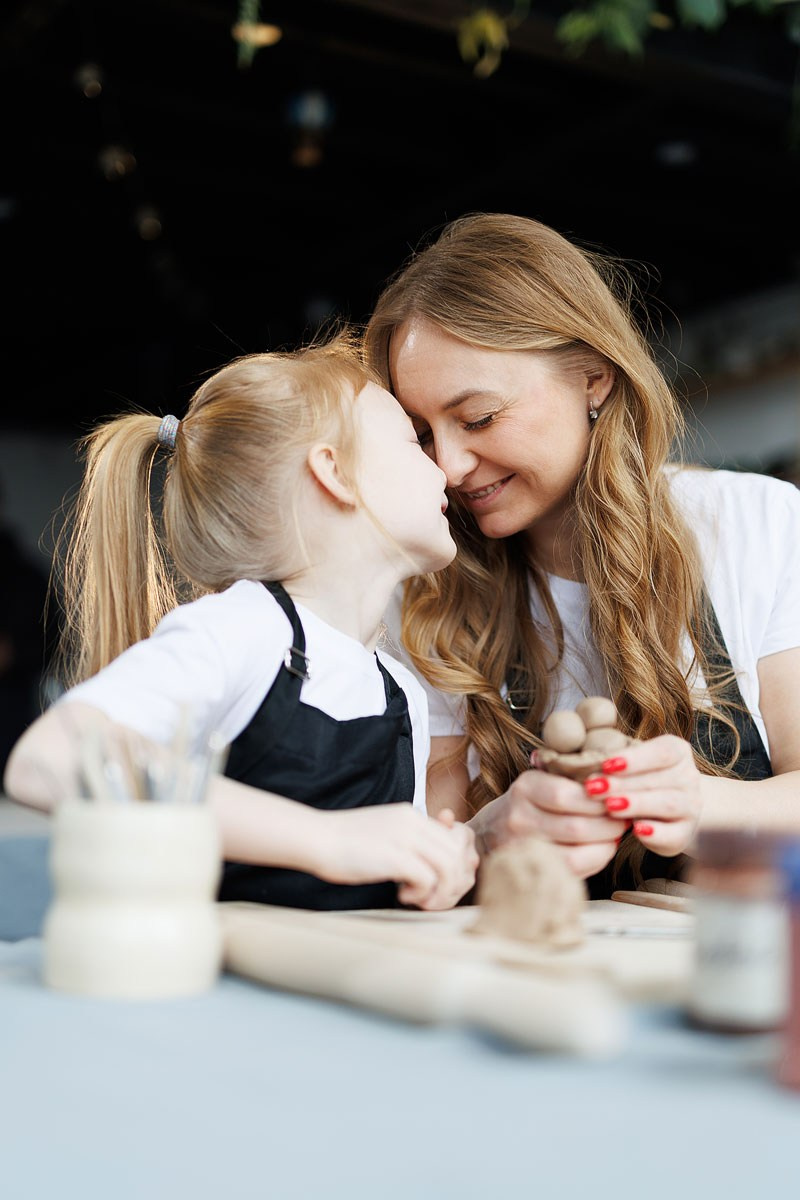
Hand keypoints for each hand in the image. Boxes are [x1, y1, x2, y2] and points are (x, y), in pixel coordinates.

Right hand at [316, 803, 478, 909]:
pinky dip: (422, 894)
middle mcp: (414, 822)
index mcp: (413, 815)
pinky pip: (428, 879)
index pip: (457, 838)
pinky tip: (402, 896)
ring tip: (420, 900)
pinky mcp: (395, 856)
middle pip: (458, 854)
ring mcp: (405, 838)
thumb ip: (410, 842)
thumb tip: (436, 866)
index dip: (456, 865)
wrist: (317, 838)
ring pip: (450, 867)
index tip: (440, 882)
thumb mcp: (385, 834)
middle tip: (432, 897)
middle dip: (453, 883)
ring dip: (440, 891)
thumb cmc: (346, 843)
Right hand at [474, 768, 623, 879]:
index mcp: (525, 787)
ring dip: (607, 844)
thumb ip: (570, 777)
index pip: (567, 793)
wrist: (487, 834)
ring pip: (577, 852)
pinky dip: (596, 860)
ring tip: (617, 834)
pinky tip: (602, 849)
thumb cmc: (527, 804)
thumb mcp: (539, 781)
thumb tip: (615, 782)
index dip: (598, 799)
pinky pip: (574, 871)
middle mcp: (519, 818)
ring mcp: (523, 848)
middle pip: (576, 826)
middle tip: (626, 818)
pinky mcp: (532, 871)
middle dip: (610, 824)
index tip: (619, 797)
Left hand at [588, 734, 701, 856]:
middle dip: (623, 784)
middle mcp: (689, 778)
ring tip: (610, 806)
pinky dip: (655, 833)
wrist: (669, 811)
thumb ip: (616, 763)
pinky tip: (636, 831)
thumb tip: (585, 767)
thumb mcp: (631, 766)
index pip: (662, 751)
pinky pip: (674, 834)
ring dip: (637, 804)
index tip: (606, 764)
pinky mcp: (685, 834)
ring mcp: (691, 807)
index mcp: (678, 752)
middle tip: (593, 788)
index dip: (634, 758)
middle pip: (659, 778)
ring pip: (667, 804)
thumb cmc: (640, 779)